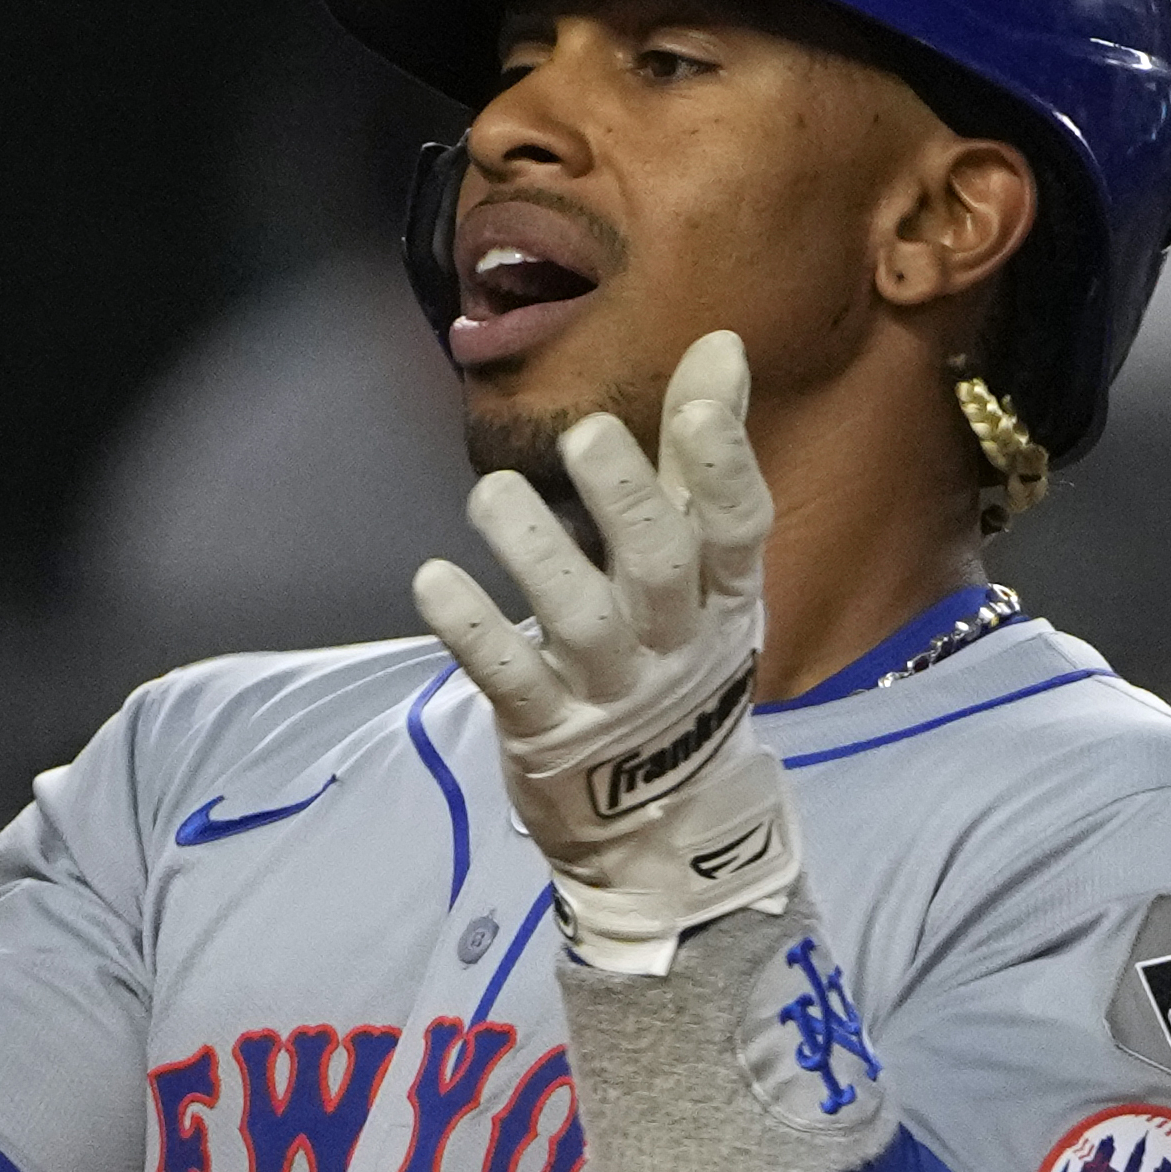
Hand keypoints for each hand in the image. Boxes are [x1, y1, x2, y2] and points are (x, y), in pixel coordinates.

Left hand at [410, 332, 795, 973]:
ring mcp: (610, 689)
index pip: (738, 526)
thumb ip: (699, 462)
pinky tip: (432, 580)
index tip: (701, 395)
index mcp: (723, 593)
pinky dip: (473, 631)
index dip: (726, 464)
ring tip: (491, 494)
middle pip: (658, 564)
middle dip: (627, 499)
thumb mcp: (706, 571)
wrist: (663, 828)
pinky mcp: (547, 731)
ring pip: (579, 619)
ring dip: (536, 554)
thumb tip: (721, 343)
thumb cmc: (674, 662)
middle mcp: (674, 638)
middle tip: (584, 432)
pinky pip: (510, 678)